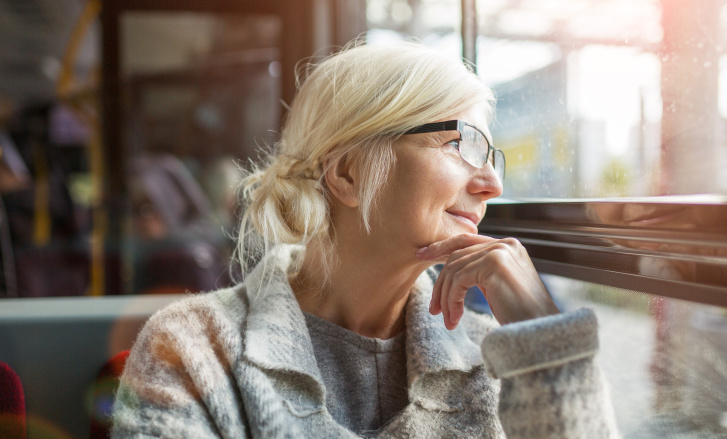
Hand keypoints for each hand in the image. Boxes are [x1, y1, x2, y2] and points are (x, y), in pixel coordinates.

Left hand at [416, 234, 558, 328]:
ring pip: (455, 268)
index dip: (441, 247)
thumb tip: (449, 271)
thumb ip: (480, 273)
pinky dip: (451, 300)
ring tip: (447, 319)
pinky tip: (454, 318)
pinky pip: (459, 279)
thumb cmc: (520, 317)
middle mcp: (506, 243)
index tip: (421, 255)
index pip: (467, 241)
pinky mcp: (495, 263)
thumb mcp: (497, 288)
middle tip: (434, 308)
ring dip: (446, 297)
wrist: (541, 334)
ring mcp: (501, 251)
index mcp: (509, 246)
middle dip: (440, 282)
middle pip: (457, 255)